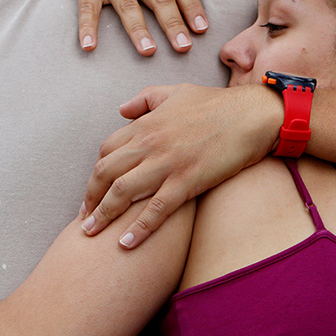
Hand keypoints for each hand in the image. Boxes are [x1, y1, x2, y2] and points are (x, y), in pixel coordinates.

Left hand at [79, 84, 281, 247]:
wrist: (252, 115)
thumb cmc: (216, 103)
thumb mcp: (175, 91)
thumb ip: (145, 99)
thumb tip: (122, 110)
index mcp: (146, 124)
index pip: (106, 151)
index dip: (95, 172)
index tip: (93, 190)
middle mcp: (150, 144)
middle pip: (105, 173)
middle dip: (89, 198)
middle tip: (83, 218)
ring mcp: (167, 164)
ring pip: (122, 193)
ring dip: (102, 216)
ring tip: (90, 233)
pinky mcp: (187, 181)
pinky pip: (155, 210)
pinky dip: (137, 229)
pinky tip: (124, 244)